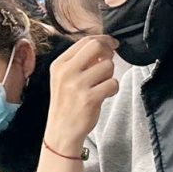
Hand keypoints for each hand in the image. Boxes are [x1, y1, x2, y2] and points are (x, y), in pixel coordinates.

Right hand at [45, 36, 119, 151]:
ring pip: (108, 66)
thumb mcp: (63, 78)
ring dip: (110, 75)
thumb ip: (80, 61)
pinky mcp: (89, 99)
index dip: (103, 40)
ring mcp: (77, 85)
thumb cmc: (66, 103)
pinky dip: (112, 89)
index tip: (111, 45)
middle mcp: (66, 72)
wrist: (61, 131)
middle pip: (97, 46)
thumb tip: (104, 46)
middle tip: (110, 60)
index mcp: (59, 64)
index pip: (86, 41)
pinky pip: (113, 83)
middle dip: (109, 51)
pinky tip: (103, 95)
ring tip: (101, 84)